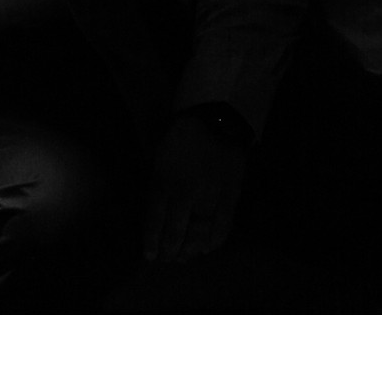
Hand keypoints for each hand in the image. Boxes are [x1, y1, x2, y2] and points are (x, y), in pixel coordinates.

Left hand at [143, 114, 248, 265]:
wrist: (214, 120)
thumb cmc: (179, 138)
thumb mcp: (158, 159)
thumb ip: (157, 187)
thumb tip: (154, 216)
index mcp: (165, 180)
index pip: (155, 218)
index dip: (152, 240)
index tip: (150, 256)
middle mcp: (187, 191)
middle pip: (177, 230)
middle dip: (170, 250)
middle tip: (167, 261)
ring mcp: (211, 193)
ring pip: (200, 231)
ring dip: (191, 249)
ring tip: (184, 259)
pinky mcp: (231, 193)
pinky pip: (224, 223)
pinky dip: (216, 239)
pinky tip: (208, 248)